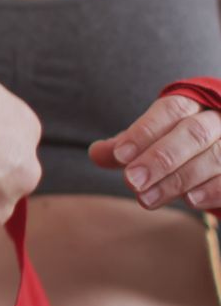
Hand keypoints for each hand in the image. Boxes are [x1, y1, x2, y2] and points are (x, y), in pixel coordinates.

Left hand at [89, 95, 220, 209]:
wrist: (218, 145)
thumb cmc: (175, 141)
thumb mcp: (149, 139)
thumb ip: (124, 146)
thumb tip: (96, 153)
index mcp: (191, 104)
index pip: (170, 111)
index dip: (144, 132)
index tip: (120, 155)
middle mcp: (217, 118)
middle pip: (193, 133)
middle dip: (160, 159)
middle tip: (131, 182)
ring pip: (214, 156)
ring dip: (179, 180)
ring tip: (147, 198)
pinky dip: (212, 190)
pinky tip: (190, 201)